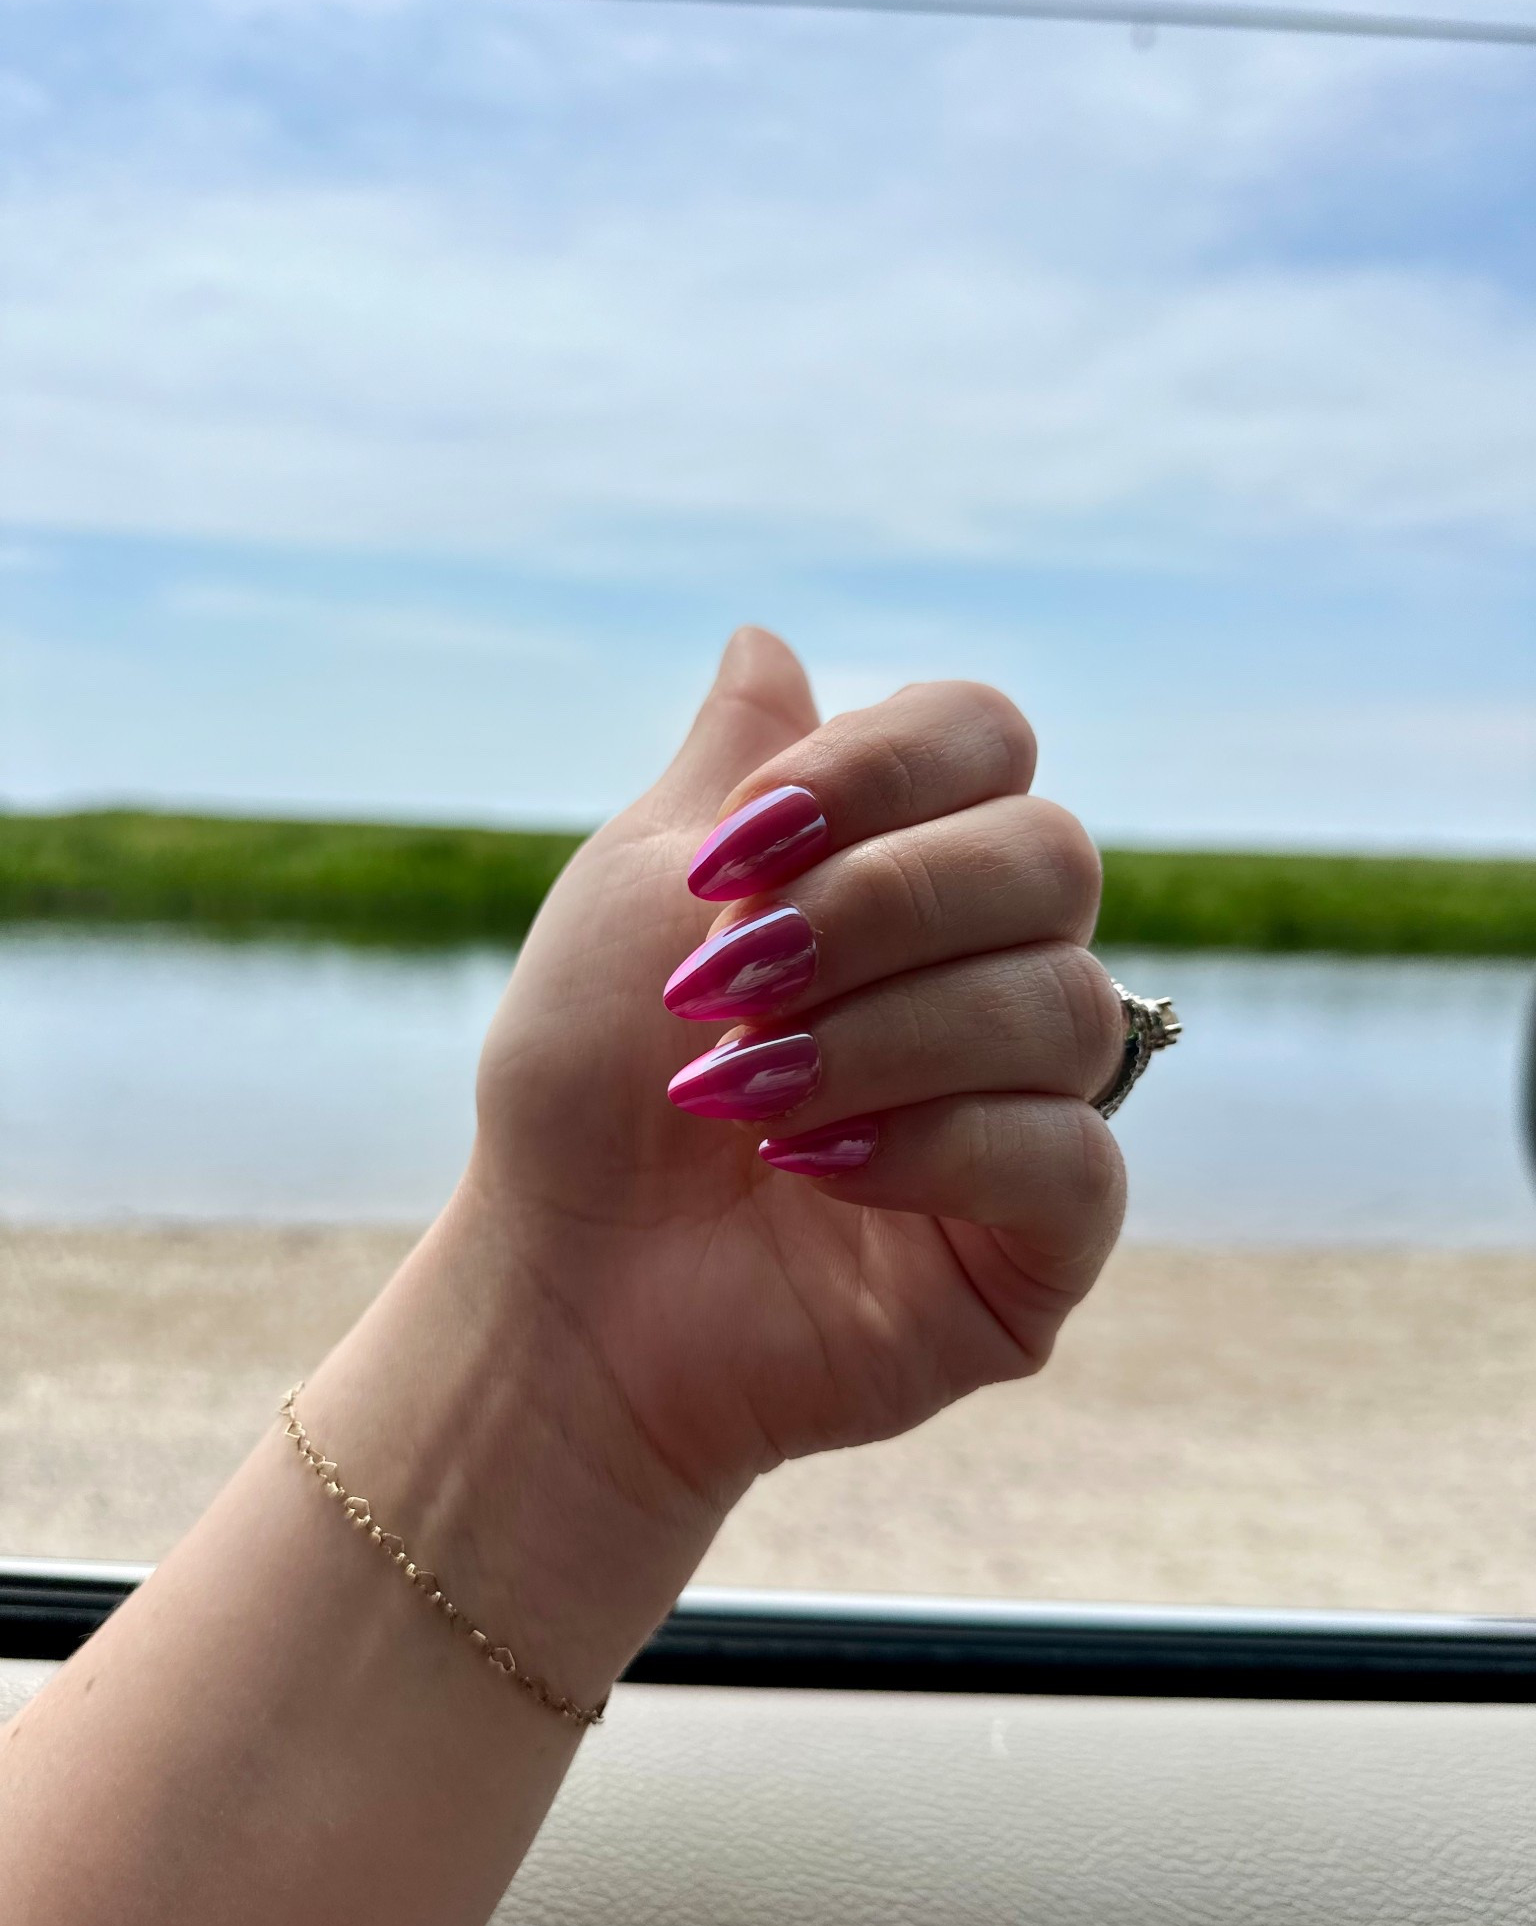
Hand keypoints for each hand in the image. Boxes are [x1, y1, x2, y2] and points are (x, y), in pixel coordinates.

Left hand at [471, 628, 1125, 1511]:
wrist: (569, 1286)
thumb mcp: (640, 890)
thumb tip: (766, 640)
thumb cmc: (589, 1088)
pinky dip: (936, 1149)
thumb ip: (733, 765)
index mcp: (911, 869)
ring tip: (743, 1092)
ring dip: (879, 1039)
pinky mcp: (1045, 1241)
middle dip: (875, 910)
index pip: (988, 738)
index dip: (879, 769)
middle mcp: (990, 970)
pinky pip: (1073, 1156)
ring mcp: (1031, 1104)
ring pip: (1063, 1005)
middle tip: (729, 980)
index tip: (734, 848)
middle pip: (1050, 858)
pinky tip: (817, 1171)